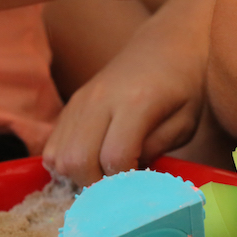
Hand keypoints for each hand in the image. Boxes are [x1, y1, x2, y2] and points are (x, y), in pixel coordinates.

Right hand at [42, 13, 206, 186]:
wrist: (165, 47)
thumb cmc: (183, 88)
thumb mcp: (185, 123)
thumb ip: (156, 150)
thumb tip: (128, 178)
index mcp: (136, 102)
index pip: (114, 157)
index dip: (124, 182)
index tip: (138, 186)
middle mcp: (101, 100)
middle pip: (77, 160)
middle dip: (96, 186)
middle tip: (118, 190)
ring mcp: (81, 101)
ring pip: (57, 156)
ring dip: (78, 177)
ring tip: (105, 177)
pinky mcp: (71, 104)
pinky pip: (52, 145)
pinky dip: (65, 164)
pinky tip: (91, 164)